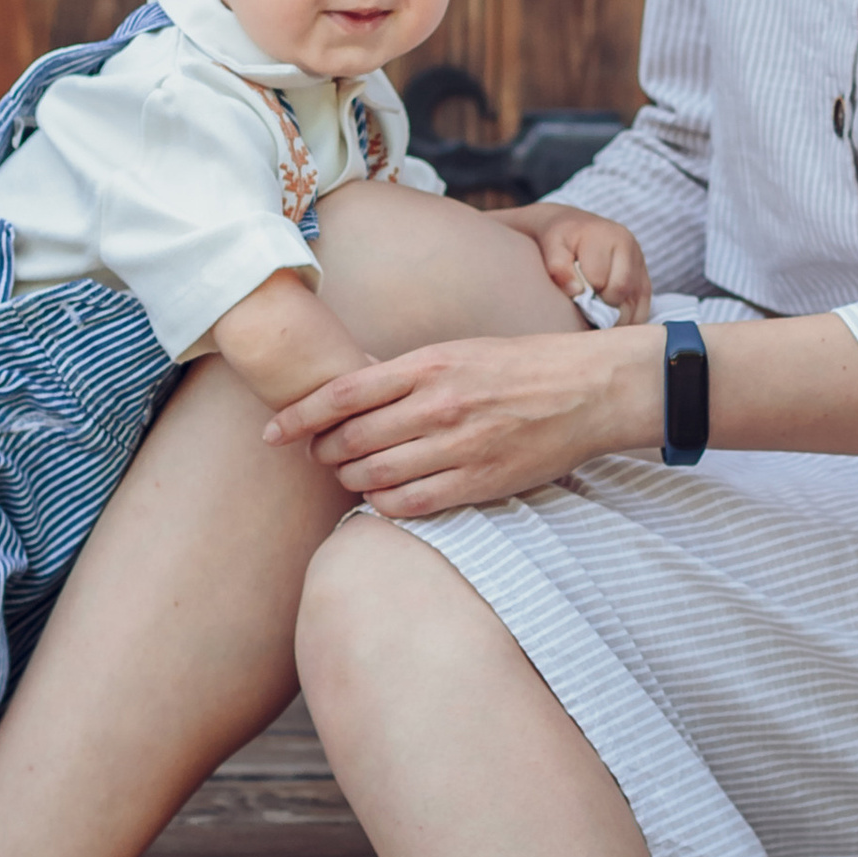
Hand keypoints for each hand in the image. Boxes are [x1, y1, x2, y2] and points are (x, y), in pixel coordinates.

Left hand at [265, 324, 659, 519]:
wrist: (584, 390)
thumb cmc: (517, 366)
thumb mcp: (455, 351)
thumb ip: (404, 375)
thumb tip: (350, 397)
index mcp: (427, 364)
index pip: (341, 394)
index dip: (299, 417)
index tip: (274, 432)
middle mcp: (436, 405)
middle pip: (350, 440)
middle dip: (323, 452)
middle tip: (320, 455)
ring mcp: (457, 446)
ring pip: (374, 476)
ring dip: (351, 480)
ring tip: (351, 474)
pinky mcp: (477, 482)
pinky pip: (409, 505)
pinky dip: (384, 504)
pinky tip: (383, 496)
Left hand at [493, 199, 652, 322]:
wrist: (573, 226)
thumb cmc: (560, 238)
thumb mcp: (552, 245)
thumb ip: (558, 266)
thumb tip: (576, 291)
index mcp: (606, 235)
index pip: (599, 278)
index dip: (583, 295)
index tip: (571, 299)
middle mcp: (629, 246)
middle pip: (622, 289)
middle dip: (601, 306)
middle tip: (585, 310)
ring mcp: (640, 262)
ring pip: (636, 302)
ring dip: (616, 317)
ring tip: (596, 319)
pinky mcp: (644, 277)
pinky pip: (644, 307)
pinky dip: (629, 320)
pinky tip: (611, 322)